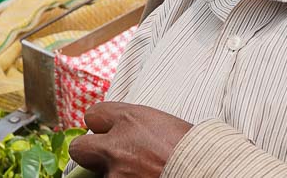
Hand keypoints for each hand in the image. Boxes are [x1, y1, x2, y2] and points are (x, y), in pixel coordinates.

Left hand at [68, 102, 191, 177]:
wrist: (206, 170)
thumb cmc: (194, 148)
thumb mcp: (164, 124)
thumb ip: (136, 125)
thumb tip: (121, 132)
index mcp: (130, 119)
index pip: (92, 115)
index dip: (101, 127)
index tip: (108, 134)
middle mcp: (117, 145)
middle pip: (80, 147)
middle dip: (91, 153)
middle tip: (108, 158)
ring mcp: (117, 174)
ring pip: (100, 174)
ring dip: (115, 174)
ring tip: (140, 173)